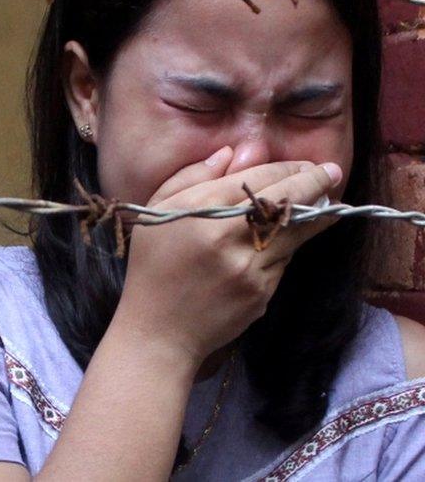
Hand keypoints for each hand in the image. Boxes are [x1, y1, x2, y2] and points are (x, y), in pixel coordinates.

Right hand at [114, 147, 342, 363]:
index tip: (306, 163)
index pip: (257, 177)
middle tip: (331, 172)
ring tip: (328, 202)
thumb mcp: (157, 211)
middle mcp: (227, 236)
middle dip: (314, 182)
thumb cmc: (152, 266)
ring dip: (316, 214)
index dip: (287, 167)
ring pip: (295, 231)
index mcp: (199, 210)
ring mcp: (248, 267)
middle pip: (285, 199)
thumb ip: (191, 176)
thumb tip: (231, 153)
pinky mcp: (261, 292)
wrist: (158, 330)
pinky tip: (287, 241)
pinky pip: (283, 261)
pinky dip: (287, 249)